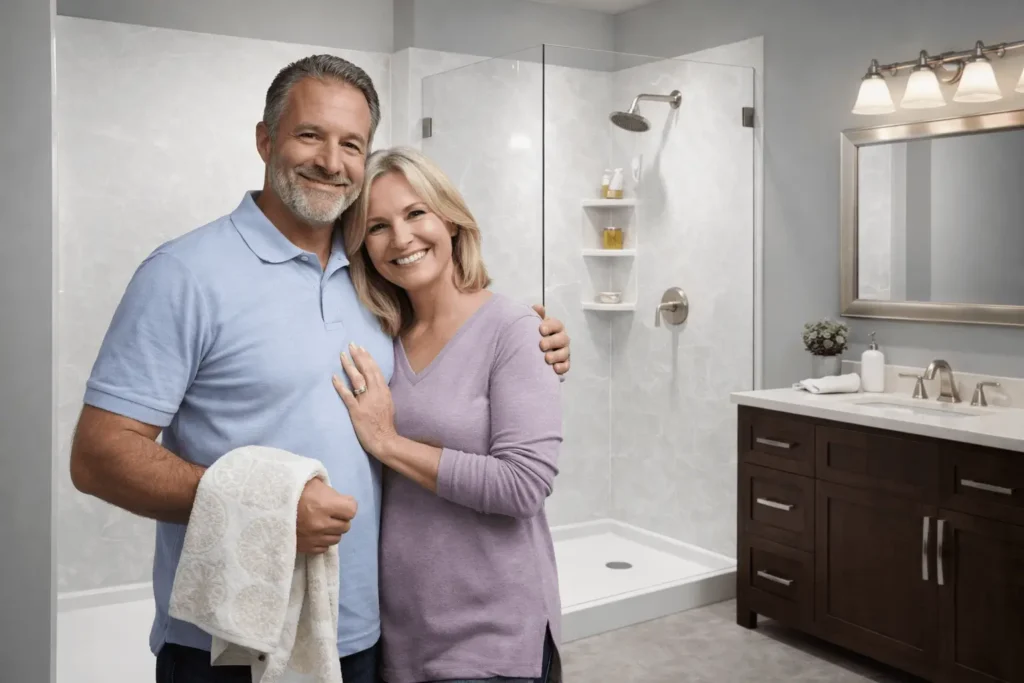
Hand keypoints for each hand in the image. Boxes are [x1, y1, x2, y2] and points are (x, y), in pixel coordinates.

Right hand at [296, 478, 356, 554]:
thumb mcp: (312, 482)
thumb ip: (330, 492)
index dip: (348, 505)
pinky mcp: (305, 548)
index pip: (351, 510)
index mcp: (324, 505)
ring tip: (321, 522)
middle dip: (340, 518)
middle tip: (330, 512)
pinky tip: (314, 532)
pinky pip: (323, 548)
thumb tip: (340, 499)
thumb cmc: (291, 489)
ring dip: (332, 530)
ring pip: (336, 538)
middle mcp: (321, 524)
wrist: (265, 505)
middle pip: (345, 525)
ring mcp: (313, 538)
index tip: (341, 502)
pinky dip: (321, 540)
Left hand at [333, 343, 398, 457]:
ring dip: (349, 366)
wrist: (385, 440)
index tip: (361, 348)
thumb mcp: (388, 404)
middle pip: (366, 370)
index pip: (375, 370)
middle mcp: (376, 393)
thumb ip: (381, 392)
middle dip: (358, 356)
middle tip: (351, 345)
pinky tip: (334, 377)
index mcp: (384, 391)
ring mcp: (366, 402)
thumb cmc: (385, 424)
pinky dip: (340, 385)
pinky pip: (347, 396)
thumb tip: (374, 382)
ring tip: (342, 355)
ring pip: (357, 379)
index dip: (368, 358)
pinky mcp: (357, 411)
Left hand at [532, 304, 570, 375]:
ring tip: (547, 359)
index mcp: (555, 327)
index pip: (557, 324)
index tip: (541, 330)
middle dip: (552, 342)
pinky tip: (555, 369)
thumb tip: (539, 307)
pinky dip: (562, 367)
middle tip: (541, 345)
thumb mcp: (533, 323)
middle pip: (562, 339)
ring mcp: (564, 351)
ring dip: (556, 355)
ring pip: (565, 353)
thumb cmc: (533, 334)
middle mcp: (562, 338)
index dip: (550, 326)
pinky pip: (566, 366)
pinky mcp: (563, 364)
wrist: (530, 351)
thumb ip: (536, 315)